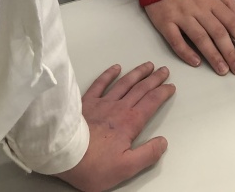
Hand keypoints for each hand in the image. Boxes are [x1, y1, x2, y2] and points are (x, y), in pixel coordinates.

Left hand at [56, 62, 174, 191]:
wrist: (64, 156)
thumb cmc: (93, 166)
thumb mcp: (126, 168)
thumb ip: (147, 155)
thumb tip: (163, 142)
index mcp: (130, 123)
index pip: (151, 102)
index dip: (163, 93)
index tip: (170, 86)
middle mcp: (118, 108)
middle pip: (141, 89)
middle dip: (154, 79)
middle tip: (164, 70)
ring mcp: (102, 103)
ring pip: (124, 83)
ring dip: (137, 73)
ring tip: (147, 65)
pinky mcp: (87, 103)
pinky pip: (100, 84)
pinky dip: (109, 74)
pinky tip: (116, 68)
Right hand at [144, 0, 234, 75]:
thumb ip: (227, 1)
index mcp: (212, 0)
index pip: (231, 22)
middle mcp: (199, 9)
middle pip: (218, 33)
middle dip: (230, 53)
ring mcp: (182, 16)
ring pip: (200, 38)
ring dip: (213, 56)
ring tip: (222, 70)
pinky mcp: (166, 22)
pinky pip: (177, 40)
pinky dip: (186, 52)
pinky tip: (196, 62)